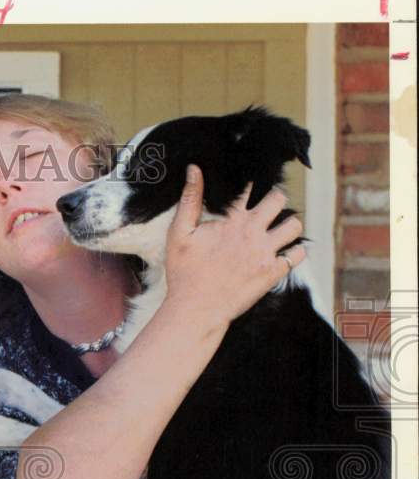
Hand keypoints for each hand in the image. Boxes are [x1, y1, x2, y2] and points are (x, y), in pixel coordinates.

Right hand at [163, 164, 305, 334]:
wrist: (196, 309)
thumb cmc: (184, 272)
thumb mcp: (179, 233)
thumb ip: (189, 200)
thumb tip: (195, 169)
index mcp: (232, 219)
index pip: (252, 187)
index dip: (252, 182)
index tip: (249, 186)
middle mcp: (253, 232)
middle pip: (279, 198)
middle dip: (274, 198)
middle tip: (265, 207)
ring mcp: (266, 253)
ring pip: (295, 225)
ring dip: (288, 224)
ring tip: (276, 229)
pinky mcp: (273, 272)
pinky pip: (299, 254)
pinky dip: (294, 250)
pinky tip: (281, 251)